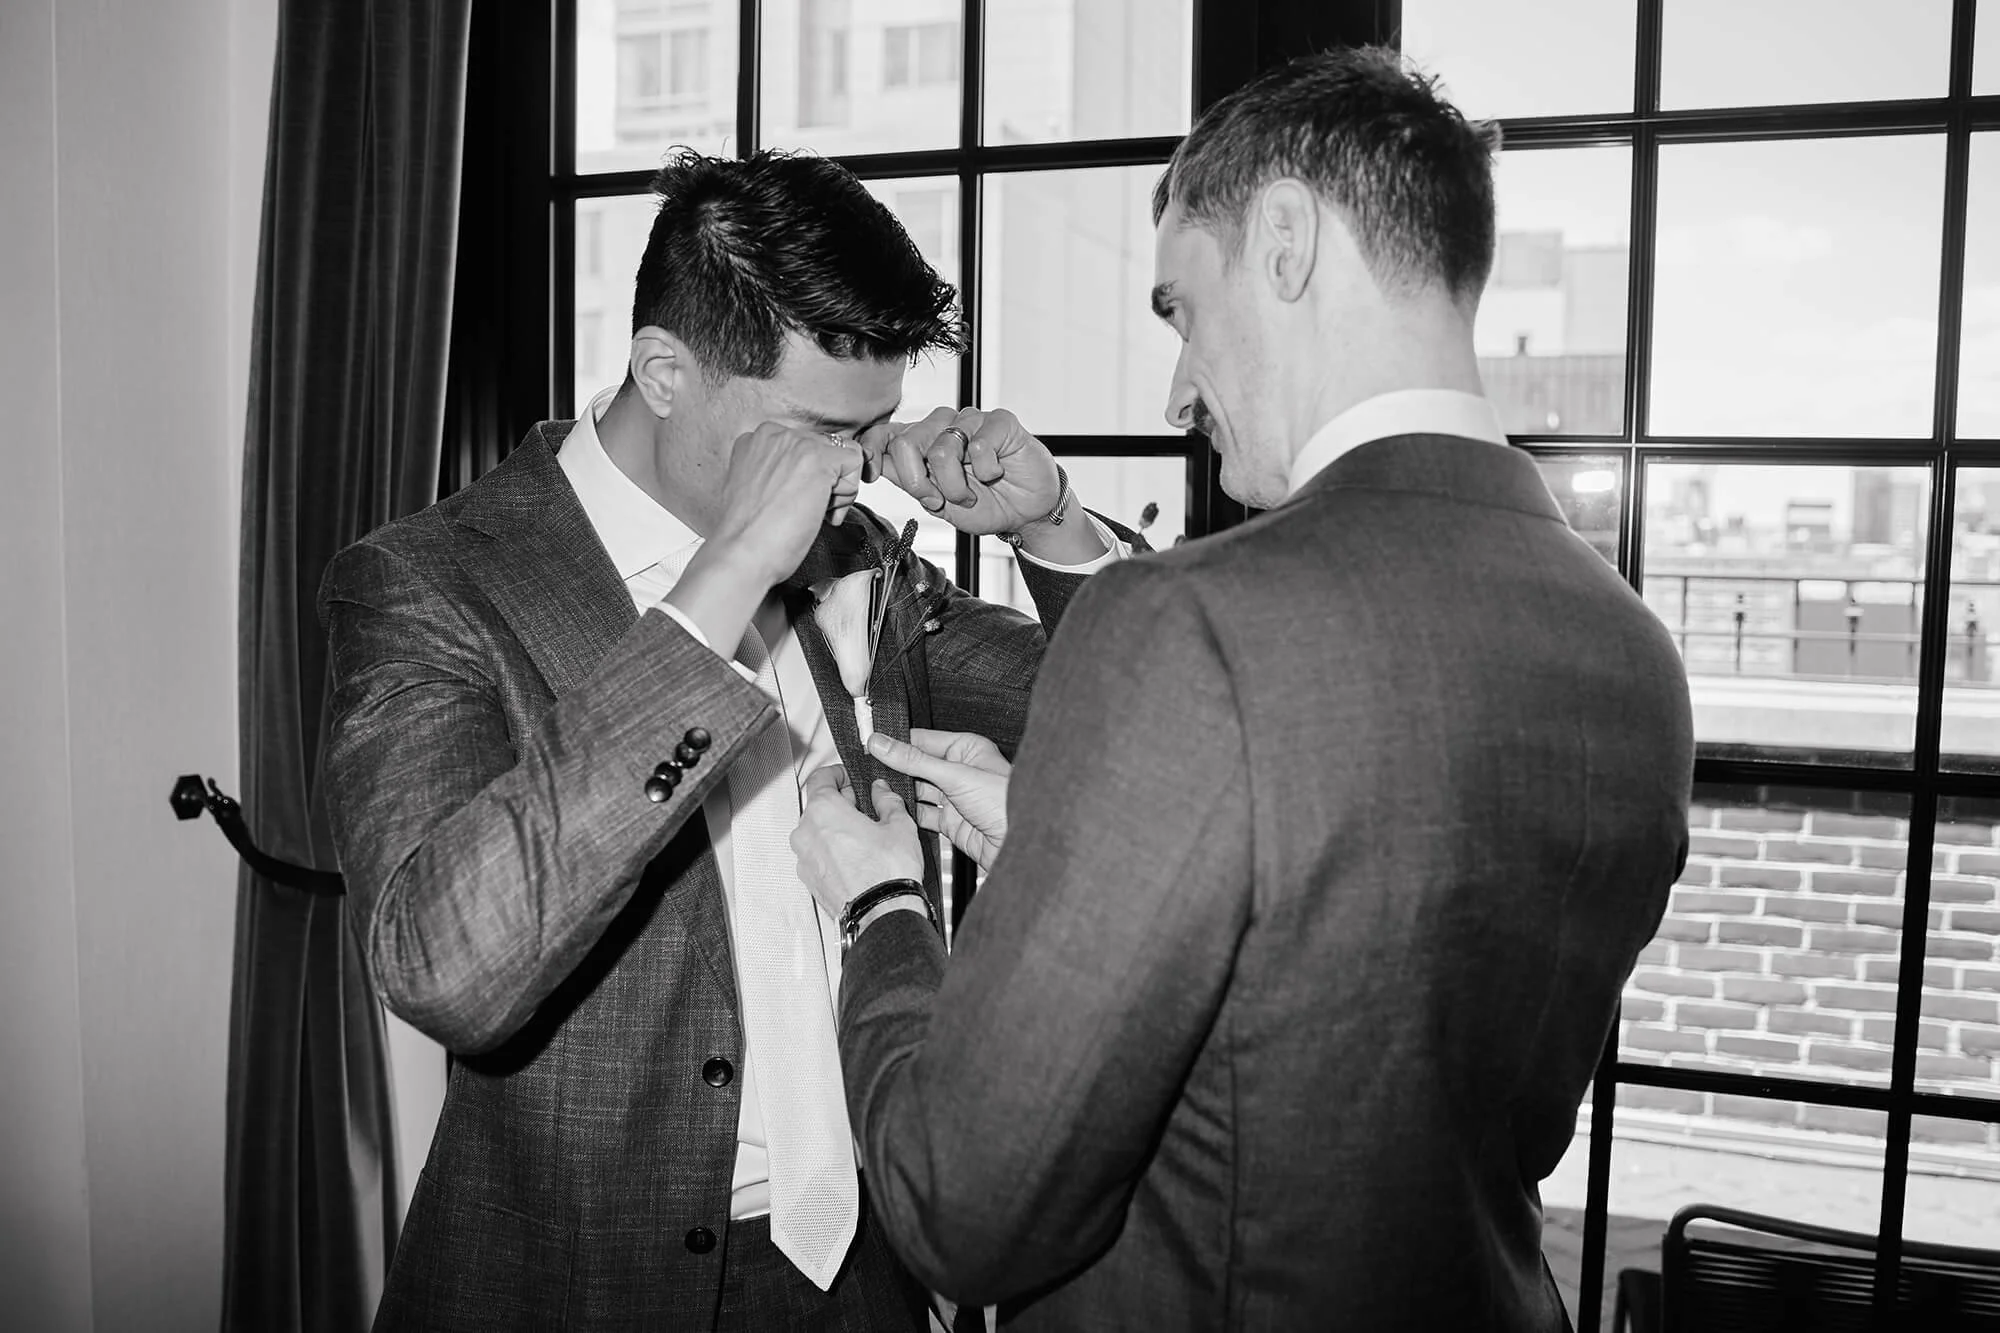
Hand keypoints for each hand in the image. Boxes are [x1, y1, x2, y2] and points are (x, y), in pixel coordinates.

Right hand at [712, 422, 867, 586]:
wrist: (743, 552)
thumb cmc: (747, 533)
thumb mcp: (757, 488)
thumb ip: (779, 472)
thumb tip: (805, 476)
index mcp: (755, 439)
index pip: (803, 445)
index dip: (809, 477)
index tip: (799, 500)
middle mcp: (774, 434)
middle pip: (824, 447)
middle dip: (826, 480)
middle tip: (812, 510)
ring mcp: (796, 443)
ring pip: (842, 454)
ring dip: (838, 487)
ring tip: (818, 513)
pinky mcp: (818, 458)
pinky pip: (854, 460)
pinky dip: (849, 491)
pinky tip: (826, 512)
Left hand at [791, 766, 925, 923]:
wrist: (881, 913)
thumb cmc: (887, 872)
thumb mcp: (899, 825)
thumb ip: (887, 801)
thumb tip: (882, 792)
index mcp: (823, 811)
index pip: (820, 777)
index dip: (838, 773)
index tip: (849, 777)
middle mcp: (806, 833)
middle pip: (818, 806)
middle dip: (841, 803)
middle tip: (864, 807)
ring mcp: (804, 859)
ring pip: (817, 833)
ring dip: (836, 829)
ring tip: (864, 836)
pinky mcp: (809, 880)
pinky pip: (818, 856)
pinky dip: (832, 852)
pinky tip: (856, 858)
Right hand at [865, 729, 1010, 871]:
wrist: (1020, 845)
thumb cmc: (1005, 803)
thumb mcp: (954, 775)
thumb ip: (914, 760)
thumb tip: (883, 744)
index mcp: (967, 749)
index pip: (923, 740)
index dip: (897, 742)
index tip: (871, 743)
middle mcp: (961, 771)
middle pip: (918, 766)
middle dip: (895, 770)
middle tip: (868, 769)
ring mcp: (955, 797)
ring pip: (918, 791)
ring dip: (900, 793)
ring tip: (877, 791)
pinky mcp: (952, 822)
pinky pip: (924, 814)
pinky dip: (909, 814)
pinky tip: (895, 811)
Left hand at [872, 407, 1060, 536]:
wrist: (1026, 513)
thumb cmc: (984, 505)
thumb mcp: (938, 502)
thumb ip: (908, 480)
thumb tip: (873, 463)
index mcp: (922, 442)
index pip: (885, 433)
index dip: (871, 449)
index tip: (869, 476)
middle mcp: (942, 426)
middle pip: (906, 443)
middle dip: (919, 483)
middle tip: (939, 501)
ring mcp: (970, 420)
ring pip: (941, 449)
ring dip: (956, 485)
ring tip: (971, 494)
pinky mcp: (999, 421)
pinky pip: (977, 445)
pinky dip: (986, 471)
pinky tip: (995, 473)